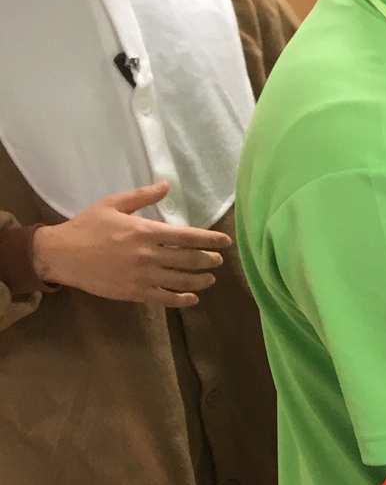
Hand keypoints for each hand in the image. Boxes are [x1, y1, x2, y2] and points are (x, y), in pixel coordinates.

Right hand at [31, 183, 231, 307]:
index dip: (210, 240)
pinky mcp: (135, 293)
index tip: (225, 242)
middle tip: (218, 260)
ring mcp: (142, 276)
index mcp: (144, 231)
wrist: (61, 255)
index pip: (188, 237)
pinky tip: (192, 298)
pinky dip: (183, 299)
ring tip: (210, 278)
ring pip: (182, 280)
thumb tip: (166, 185)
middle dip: (209, 260)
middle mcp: (148, 255)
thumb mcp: (112, 205)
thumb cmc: (87, 227)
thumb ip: (142, 196)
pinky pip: (166, 299)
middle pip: (190, 260)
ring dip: (201, 280)